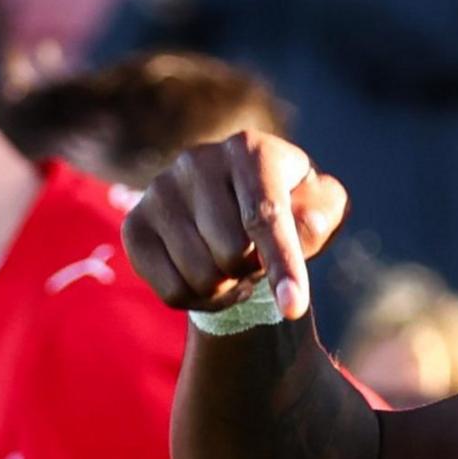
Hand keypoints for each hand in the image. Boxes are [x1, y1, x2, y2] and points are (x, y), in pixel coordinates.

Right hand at [124, 131, 352, 323]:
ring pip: (202, 276)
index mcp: (250, 150)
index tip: (293, 308)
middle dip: (255, 269)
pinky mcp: (134, 225)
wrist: (237, 208)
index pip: (265, 215)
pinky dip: (200, 300)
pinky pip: (172, 291)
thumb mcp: (321, 206)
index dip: (282, 264)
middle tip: (258, 255)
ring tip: (234, 264)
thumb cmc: (292, 208)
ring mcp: (160, 191)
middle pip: (231, 253)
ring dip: (229, 287)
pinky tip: (209, 276)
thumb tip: (307, 222)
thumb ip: (323, 212)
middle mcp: (198, 162)